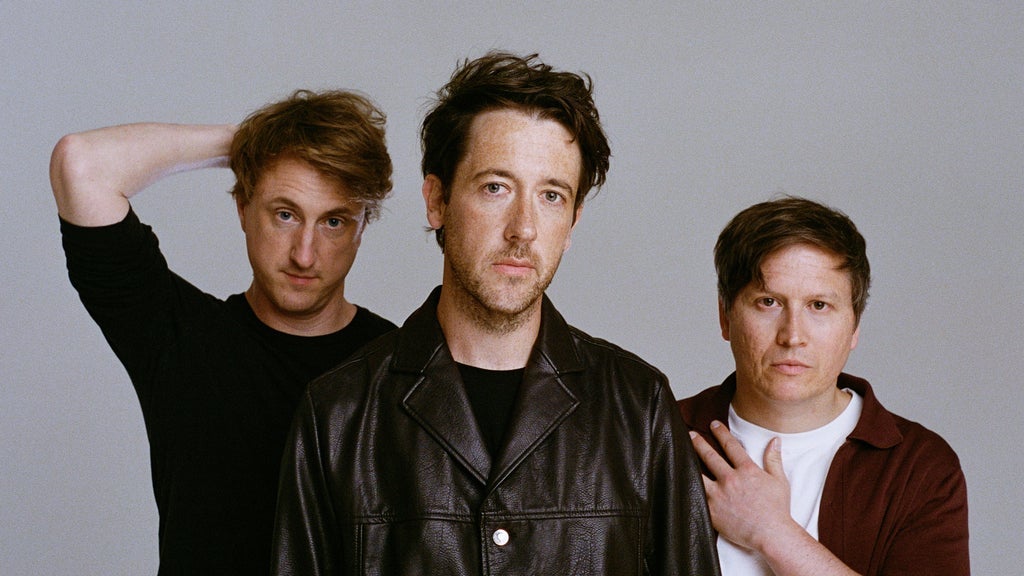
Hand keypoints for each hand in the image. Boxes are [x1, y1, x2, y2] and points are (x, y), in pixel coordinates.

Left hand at [689, 420, 794, 552]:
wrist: (771, 534)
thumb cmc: (777, 510)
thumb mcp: (779, 481)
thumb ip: (774, 459)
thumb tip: (774, 440)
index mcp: (746, 470)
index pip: (730, 445)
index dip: (721, 432)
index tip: (714, 424)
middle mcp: (730, 480)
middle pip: (709, 456)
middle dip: (699, 443)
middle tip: (691, 434)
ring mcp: (719, 495)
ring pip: (698, 474)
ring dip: (689, 462)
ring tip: (680, 455)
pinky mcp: (712, 510)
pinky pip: (696, 495)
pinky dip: (688, 487)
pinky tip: (680, 480)